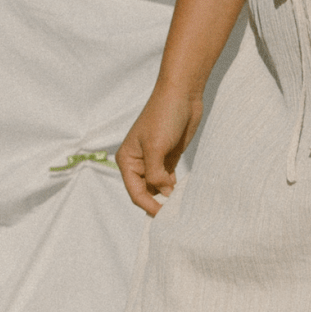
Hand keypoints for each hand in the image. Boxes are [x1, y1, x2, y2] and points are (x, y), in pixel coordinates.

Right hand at [116, 87, 202, 214]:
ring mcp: (153, 160)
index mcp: (127, 160)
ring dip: (166, 197)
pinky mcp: (168, 157)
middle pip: (145, 192)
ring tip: (180, 208)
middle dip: (157, 203)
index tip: (164, 216)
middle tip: (174, 216)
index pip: (136, 192)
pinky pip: (168, 180)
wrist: (182, 94)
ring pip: (157, 187)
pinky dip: (174, 188)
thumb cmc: (164, 116)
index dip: (149, 206)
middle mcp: (137, 162)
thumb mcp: (156, 147)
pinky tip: (183, 194)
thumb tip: (163, 194)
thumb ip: (156, 174)